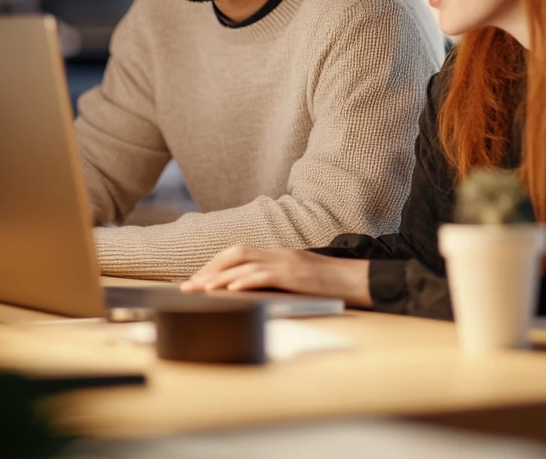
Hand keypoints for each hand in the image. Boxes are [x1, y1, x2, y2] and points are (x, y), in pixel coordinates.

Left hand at [182, 247, 372, 307]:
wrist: (356, 279)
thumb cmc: (328, 283)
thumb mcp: (296, 278)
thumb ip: (273, 279)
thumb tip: (245, 292)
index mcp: (276, 254)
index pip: (236, 254)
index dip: (213, 265)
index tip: (195, 279)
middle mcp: (277, 253)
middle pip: (234, 254)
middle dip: (209, 269)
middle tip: (189, 286)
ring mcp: (285, 262)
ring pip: (244, 263)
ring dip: (219, 276)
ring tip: (201, 289)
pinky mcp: (294, 274)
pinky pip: (264, 275)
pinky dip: (245, 280)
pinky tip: (230, 289)